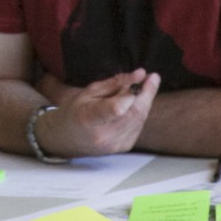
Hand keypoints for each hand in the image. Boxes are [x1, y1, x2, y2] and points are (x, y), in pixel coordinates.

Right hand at [35, 70, 160, 157]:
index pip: (116, 108)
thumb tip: (140, 74)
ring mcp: (115, 144)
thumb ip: (116, 83)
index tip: (142, 78)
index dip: (132, 93)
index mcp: (89, 118)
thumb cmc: (76, 111)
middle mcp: (104, 135)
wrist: (68, 139)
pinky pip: (139, 126)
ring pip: (140, 119)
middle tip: (153, 78)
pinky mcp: (124, 147)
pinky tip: (136, 104)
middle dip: (147, 93)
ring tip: (145, 87)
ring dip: (145, 102)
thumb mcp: (89, 91)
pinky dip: (140, 113)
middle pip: (134, 113)